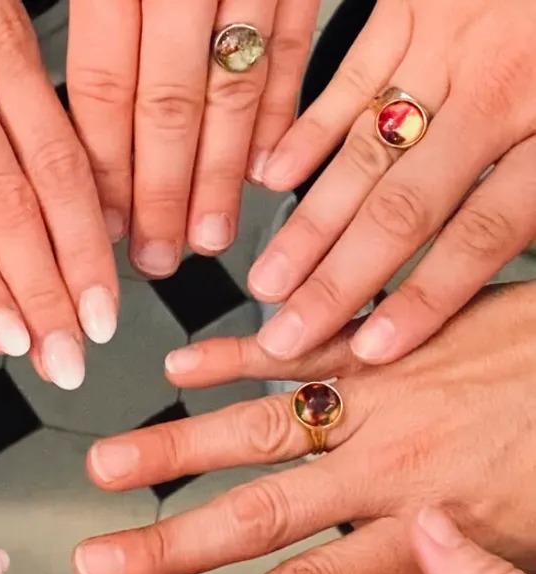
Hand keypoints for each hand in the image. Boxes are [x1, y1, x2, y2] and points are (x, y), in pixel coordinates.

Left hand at [67, 0, 318, 276]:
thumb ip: (90, 23)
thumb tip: (70, 127)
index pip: (105, 87)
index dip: (106, 165)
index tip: (106, 223)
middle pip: (168, 106)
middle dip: (162, 194)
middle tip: (157, 254)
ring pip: (233, 90)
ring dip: (220, 175)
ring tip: (209, 234)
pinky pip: (290, 49)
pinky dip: (279, 115)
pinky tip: (264, 169)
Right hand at [72, 282, 535, 573]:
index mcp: (434, 533)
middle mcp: (390, 469)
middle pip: (259, 518)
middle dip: (170, 544)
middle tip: (97, 560)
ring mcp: (382, 399)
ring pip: (259, 430)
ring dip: (176, 449)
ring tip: (105, 464)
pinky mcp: (388, 338)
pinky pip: (301, 349)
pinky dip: (235, 355)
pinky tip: (180, 367)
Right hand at [248, 0, 535, 362]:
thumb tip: (498, 253)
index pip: (482, 234)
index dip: (425, 297)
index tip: (373, 347)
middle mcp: (497, 94)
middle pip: (404, 209)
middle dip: (338, 280)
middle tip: (290, 331)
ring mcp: (448, 50)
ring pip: (365, 155)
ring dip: (309, 224)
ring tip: (268, 279)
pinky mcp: (411, 10)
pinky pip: (351, 78)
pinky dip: (308, 130)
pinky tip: (273, 176)